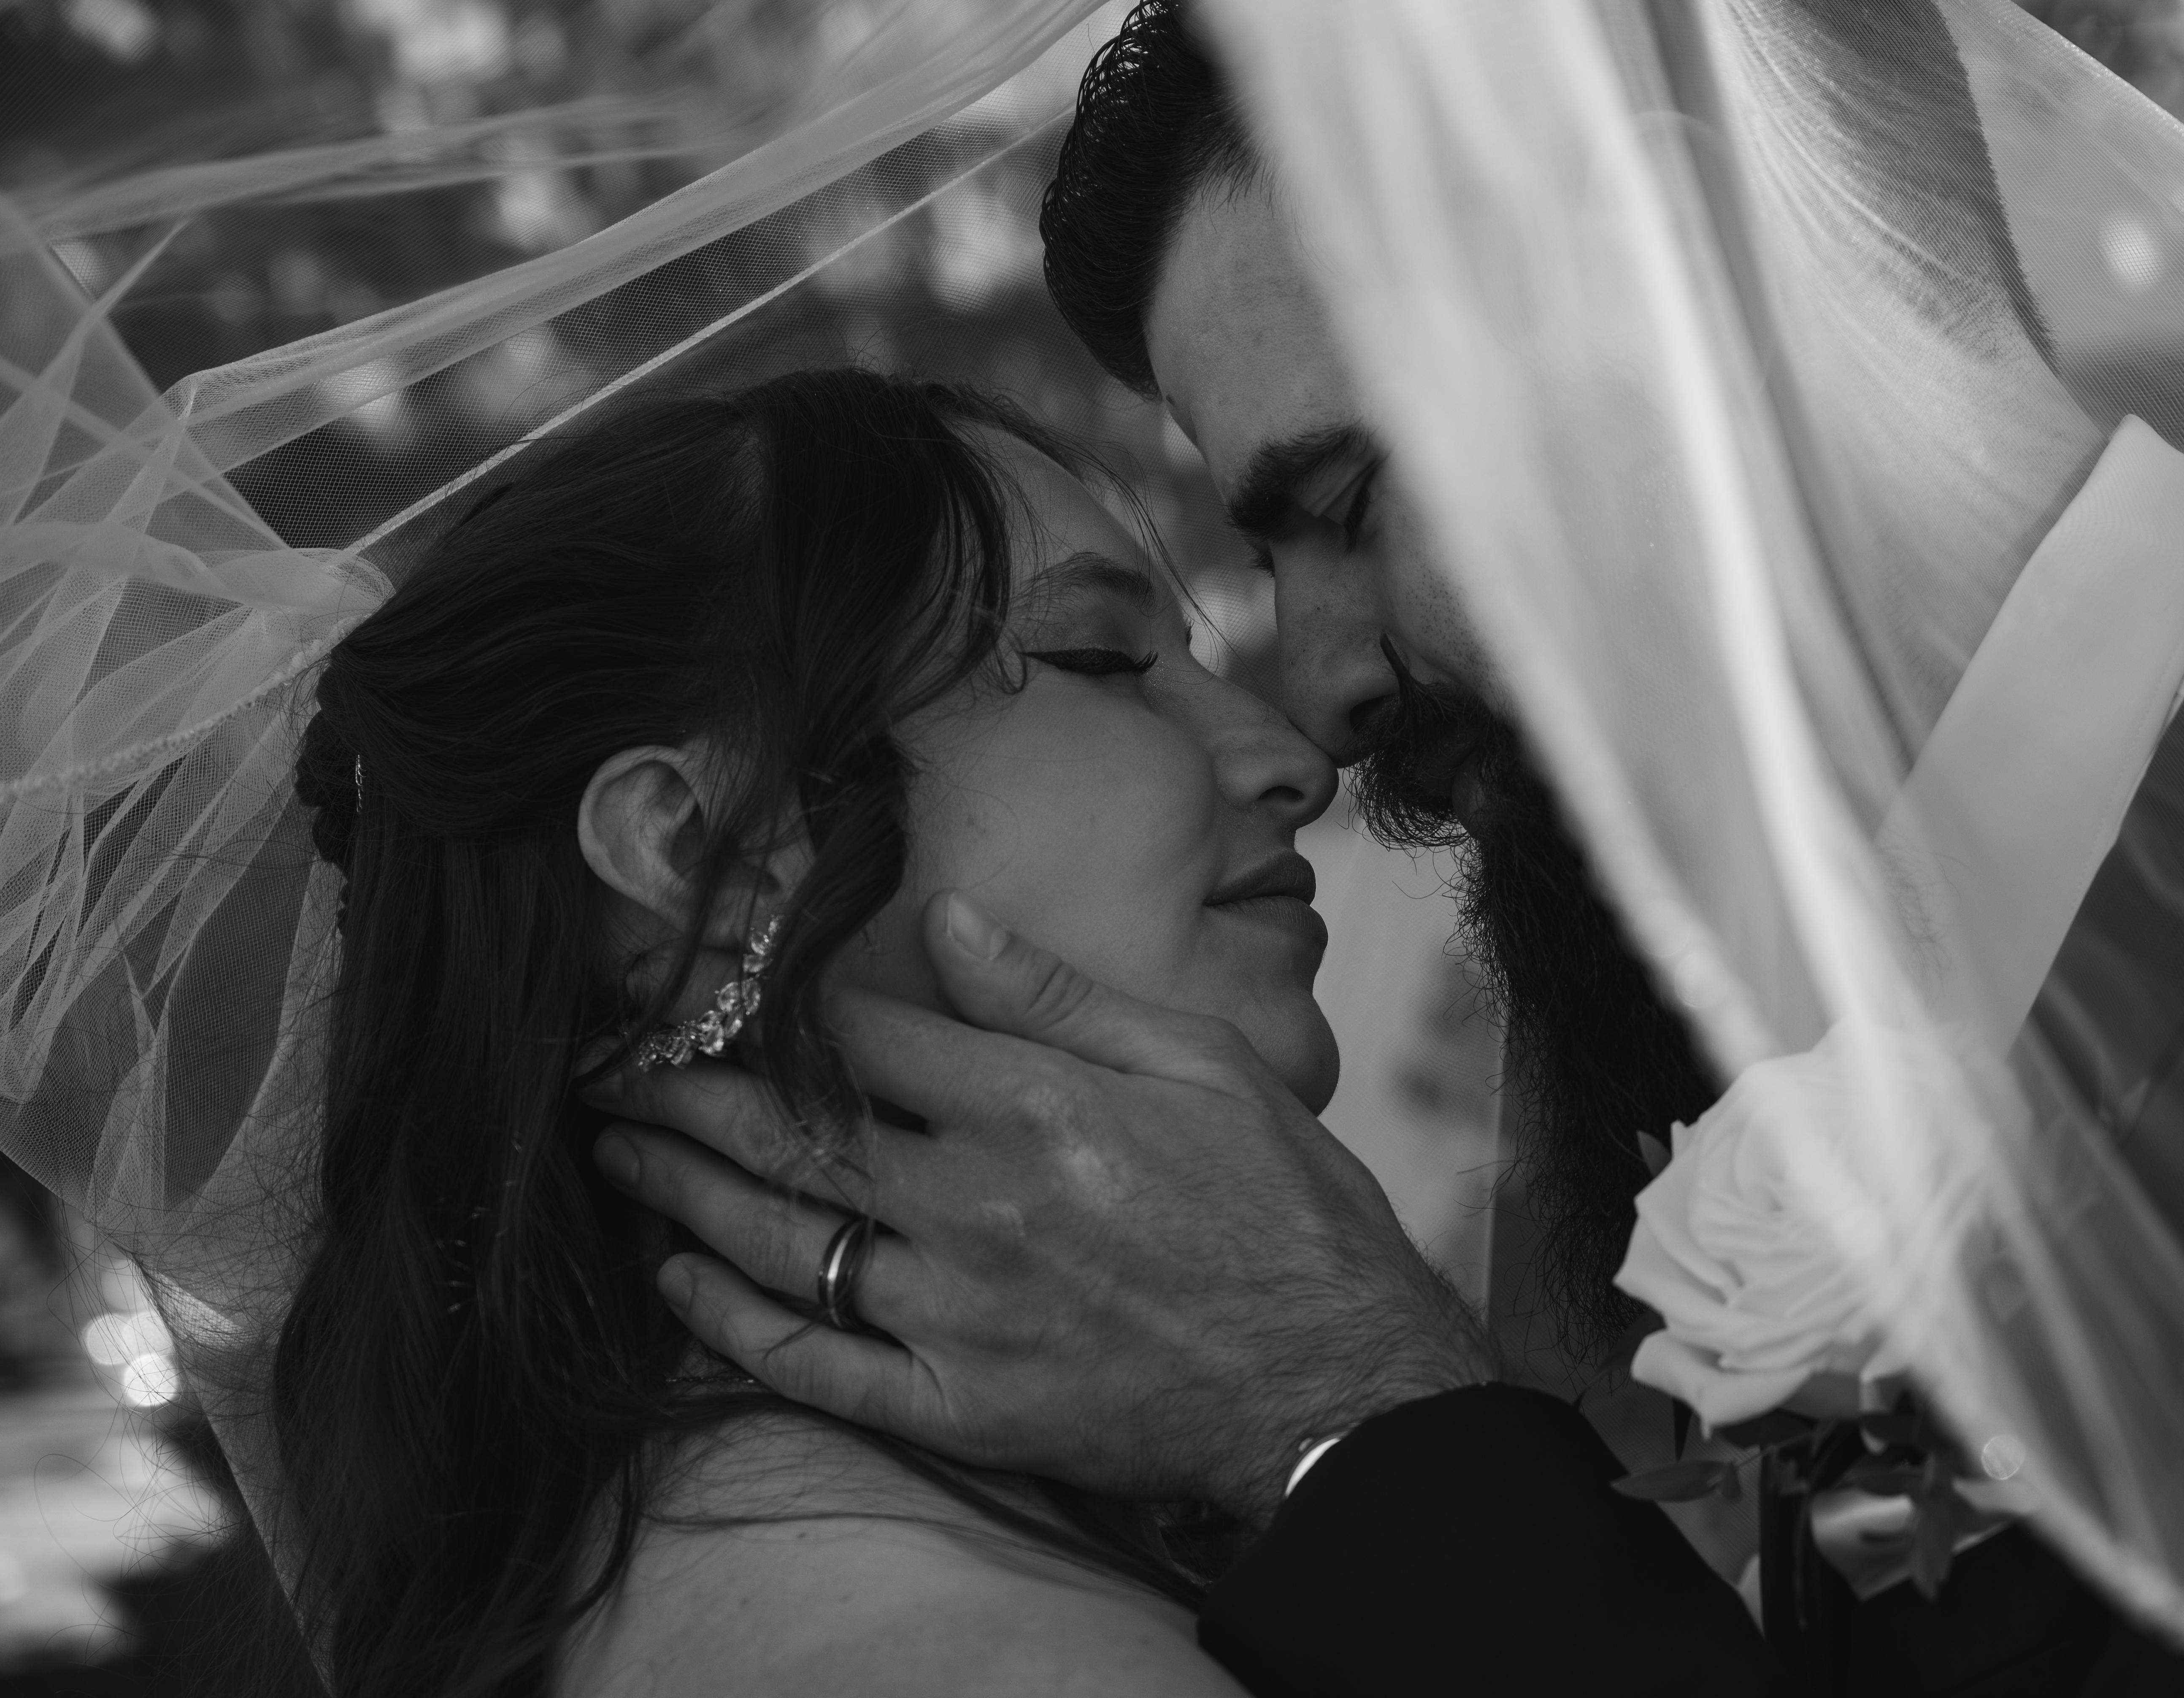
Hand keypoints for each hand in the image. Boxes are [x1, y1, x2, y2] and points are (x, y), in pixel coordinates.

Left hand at [587, 890, 1497, 1522]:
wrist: (1332, 1382)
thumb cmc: (1284, 1211)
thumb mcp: (1200, 1064)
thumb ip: (1057, 994)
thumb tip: (942, 921)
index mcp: (1033, 1106)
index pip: (865, 1037)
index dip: (796, 1009)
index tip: (749, 998)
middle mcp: (974, 1205)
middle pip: (789, 1131)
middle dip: (684, 1095)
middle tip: (610, 1074)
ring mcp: (957, 1316)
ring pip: (779, 1240)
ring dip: (681, 1192)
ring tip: (617, 1156)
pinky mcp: (960, 1408)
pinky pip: (812, 1367)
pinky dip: (732, 1324)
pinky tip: (677, 1282)